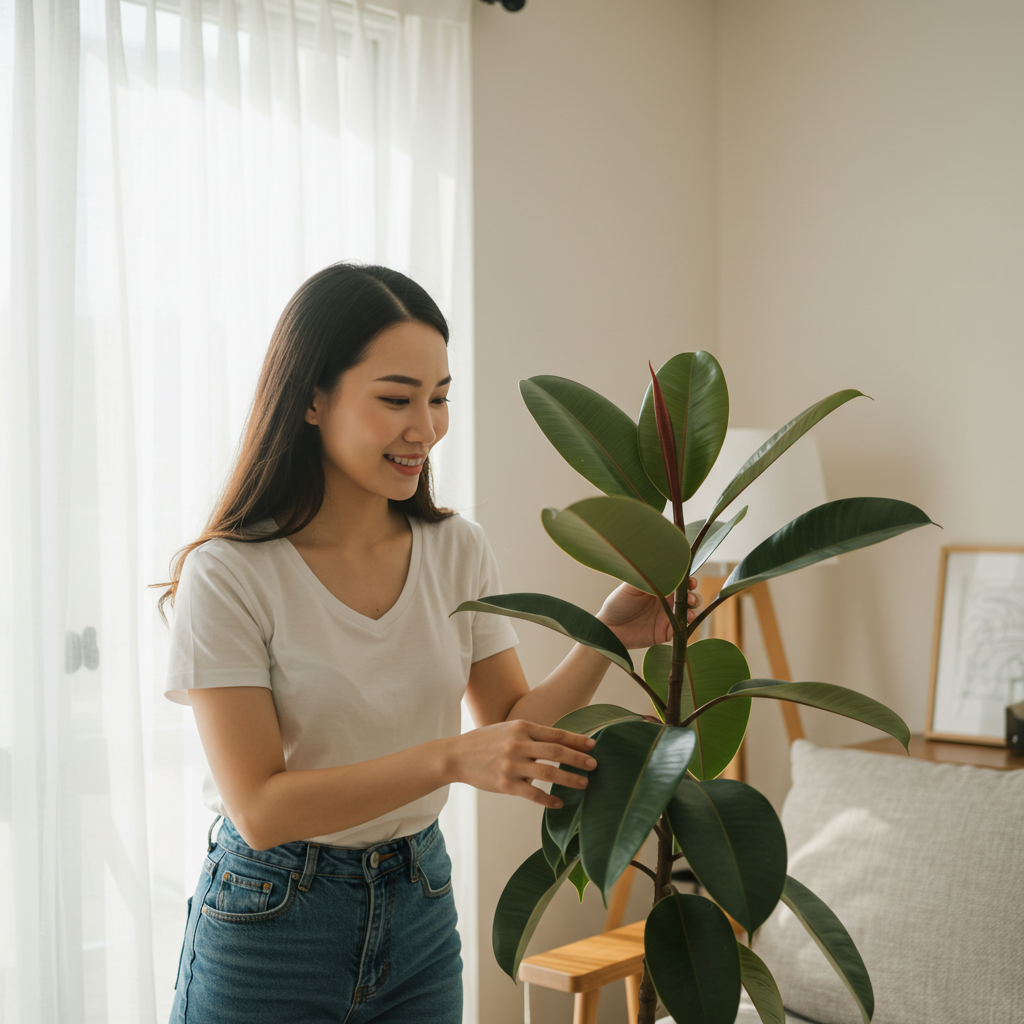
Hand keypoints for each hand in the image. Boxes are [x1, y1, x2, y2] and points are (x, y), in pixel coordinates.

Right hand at [451, 720, 596, 808]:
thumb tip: (559, 742)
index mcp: (522, 727)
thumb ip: (531, 734)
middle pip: (557, 751)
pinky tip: (559, 803)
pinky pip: (533, 794)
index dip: (577, 740)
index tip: (593, 745)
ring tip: (584, 783)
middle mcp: (518, 744)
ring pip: (549, 773)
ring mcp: (512, 765)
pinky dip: (549, 799)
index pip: (556, 734)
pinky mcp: (506, 784)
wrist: (456, 755)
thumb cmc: (485, 741)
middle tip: (594, 765)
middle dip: (578, 758)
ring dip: (569, 779)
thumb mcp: (508, 729)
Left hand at [597, 578, 701, 649]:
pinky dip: (687, 624)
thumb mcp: (630, 587)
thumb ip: (646, 580)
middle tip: (690, 595)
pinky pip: (682, 628)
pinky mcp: (666, 632)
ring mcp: (667, 617)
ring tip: (689, 606)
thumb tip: (664, 572)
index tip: (691, 580)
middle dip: (693, 595)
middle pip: (687, 596)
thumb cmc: (617, 604)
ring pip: (688, 611)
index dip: (687, 580)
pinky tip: (687, 619)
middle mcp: (666, 602)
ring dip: (694, 608)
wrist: (609, 629)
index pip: (678, 582)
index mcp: (659, 588)